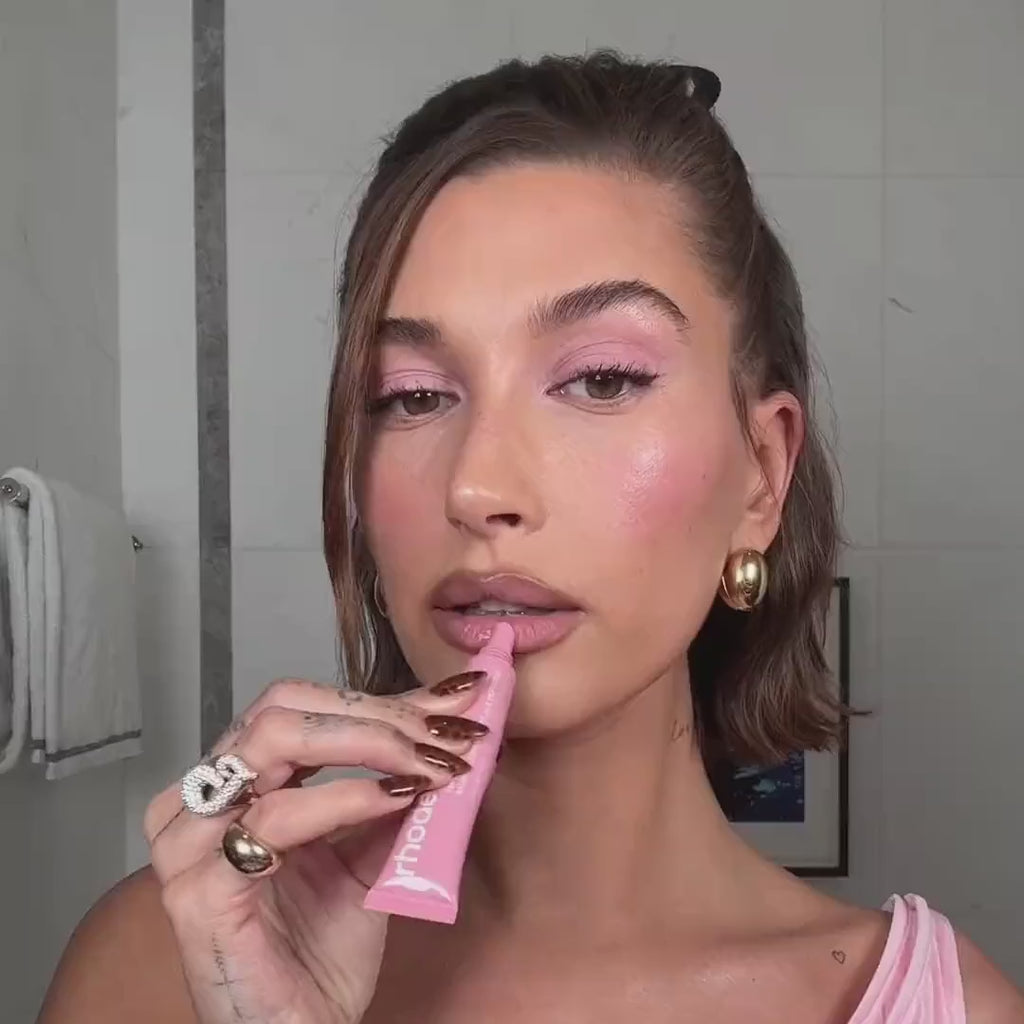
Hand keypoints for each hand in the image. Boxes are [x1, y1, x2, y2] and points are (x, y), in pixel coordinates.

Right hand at [144, 672, 487, 1023]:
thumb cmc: (321, 949)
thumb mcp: (370, 849)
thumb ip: (394, 787)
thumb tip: (446, 727)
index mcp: (236, 783)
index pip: (302, 706)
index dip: (382, 697)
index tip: (453, 701)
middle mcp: (202, 800)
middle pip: (283, 708)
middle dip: (378, 713)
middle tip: (445, 732)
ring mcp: (191, 843)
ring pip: (275, 741)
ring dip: (372, 743)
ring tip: (433, 764)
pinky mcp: (200, 891)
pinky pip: (275, 818)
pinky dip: (345, 797)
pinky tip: (398, 799)